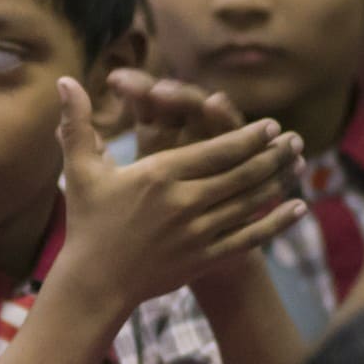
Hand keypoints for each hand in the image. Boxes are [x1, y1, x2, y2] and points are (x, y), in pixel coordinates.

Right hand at [53, 76, 303, 312]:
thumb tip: (65, 81)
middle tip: (295, 140)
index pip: (217, 150)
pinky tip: (298, 208)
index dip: (249, 137)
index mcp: (159, 176)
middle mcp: (184, 202)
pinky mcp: (205, 259)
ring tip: (298, 164)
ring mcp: (198, 233)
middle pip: (242, 173)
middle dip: (273, 154)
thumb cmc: (87, 223)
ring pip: (250, 202)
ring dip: (279, 181)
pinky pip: (250, 238)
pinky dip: (277, 222)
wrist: (94, 283)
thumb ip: (77, 124)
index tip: (270, 126)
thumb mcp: (80, 171)